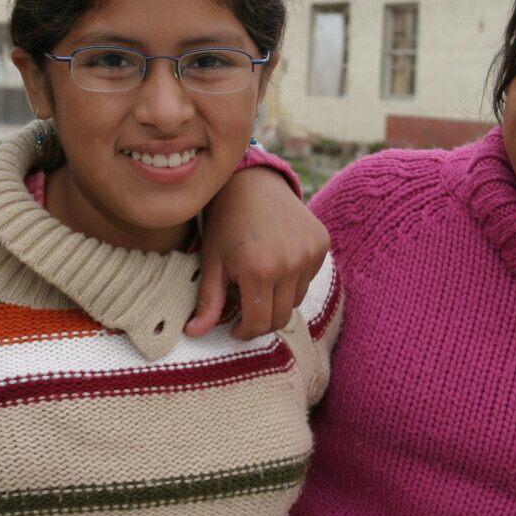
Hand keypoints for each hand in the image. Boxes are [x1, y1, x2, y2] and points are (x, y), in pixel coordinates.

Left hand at [190, 166, 329, 338]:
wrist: (252, 181)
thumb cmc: (226, 222)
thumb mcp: (212, 261)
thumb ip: (209, 301)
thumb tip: (193, 334)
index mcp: (259, 272)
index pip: (259, 324)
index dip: (245, 332)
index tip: (236, 328)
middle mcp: (290, 265)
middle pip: (281, 317)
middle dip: (261, 320)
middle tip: (246, 308)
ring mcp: (310, 254)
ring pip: (296, 300)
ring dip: (277, 299)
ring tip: (259, 279)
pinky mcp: (321, 243)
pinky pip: (309, 278)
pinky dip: (293, 279)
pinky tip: (277, 260)